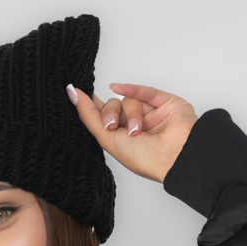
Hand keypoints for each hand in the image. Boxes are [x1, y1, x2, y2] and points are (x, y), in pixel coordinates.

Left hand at [69, 83, 198, 182]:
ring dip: (130, 113)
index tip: (76, 94)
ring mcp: (151, 114)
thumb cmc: (144, 158)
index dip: (92, 108)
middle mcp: (135, 126)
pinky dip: (131, 89)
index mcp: (122, 139)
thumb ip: (89, 116)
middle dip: (110, 114)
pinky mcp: (165, 102)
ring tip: (136, 130)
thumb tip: (72, 94)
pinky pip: (144, 90)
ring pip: (129, 100)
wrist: (174, 155)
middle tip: (112, 126)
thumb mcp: (107, 139)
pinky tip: (117, 87)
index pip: (103, 118)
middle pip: (113, 105)